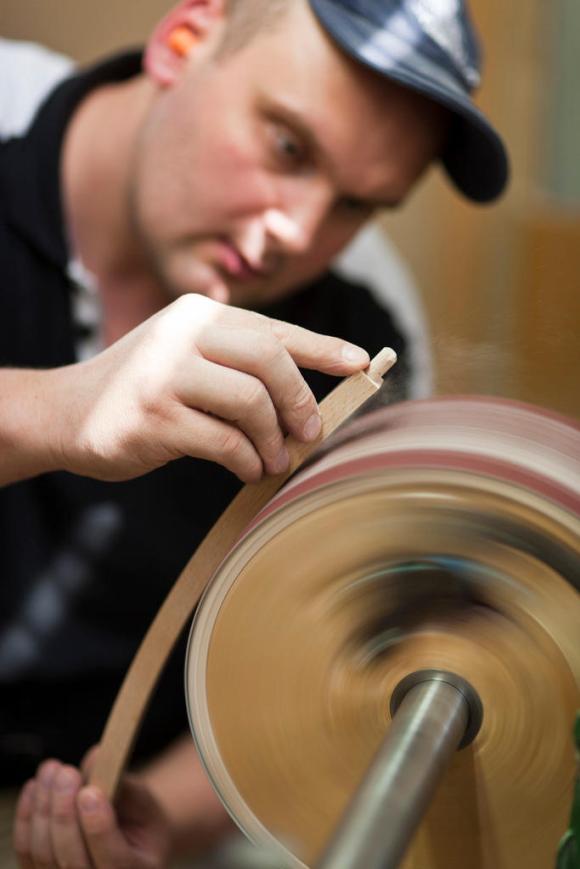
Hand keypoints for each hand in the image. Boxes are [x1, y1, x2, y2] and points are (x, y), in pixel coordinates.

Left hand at [14, 757, 172, 868]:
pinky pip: (26, 851)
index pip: (114, 859)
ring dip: (43, 808)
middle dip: (64, 813)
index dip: (98, 827)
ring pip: (44, 854)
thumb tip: (94, 757)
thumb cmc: (141, 819)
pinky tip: (35, 787)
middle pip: (72, 859)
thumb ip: (122, 783)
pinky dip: (26, 817)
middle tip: (66, 772)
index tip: (90, 792)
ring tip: (51, 769)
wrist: (130, 839)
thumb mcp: (143, 800)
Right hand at [49, 294, 369, 482]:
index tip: (362, 364)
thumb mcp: (188, 359)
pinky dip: (246, 461)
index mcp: (199, 314)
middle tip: (310, 432)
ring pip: (251, 402)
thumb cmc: (144, 389)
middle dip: (300, 400)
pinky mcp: (154, 416)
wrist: (67, 412)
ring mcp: (165, 373)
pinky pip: (224, 442)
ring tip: (274, 459)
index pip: (275, 329)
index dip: (324, 348)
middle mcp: (183, 334)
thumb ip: (240, 368)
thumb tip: (310, 405)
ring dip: (273, 439)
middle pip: (270, 359)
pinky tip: (247, 469)